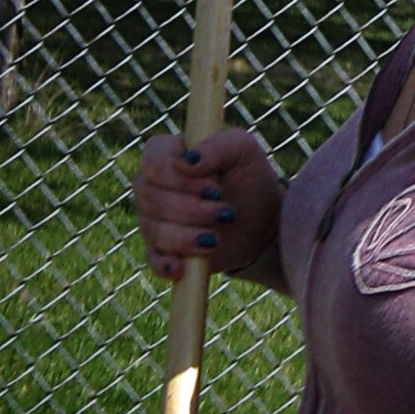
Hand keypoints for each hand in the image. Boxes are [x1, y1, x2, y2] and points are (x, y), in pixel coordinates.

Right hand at [133, 129, 283, 282]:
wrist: (262, 221)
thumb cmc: (249, 176)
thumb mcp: (243, 150)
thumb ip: (216, 146)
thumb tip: (185, 162)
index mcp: (166, 155)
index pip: (152, 162)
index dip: (179, 178)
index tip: (214, 187)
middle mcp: (152, 186)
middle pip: (152, 198)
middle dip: (192, 210)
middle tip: (225, 212)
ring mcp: (153, 220)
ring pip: (154, 230)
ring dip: (187, 236)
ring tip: (216, 238)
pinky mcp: (162, 251)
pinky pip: (152, 260)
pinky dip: (166, 264)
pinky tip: (181, 267)